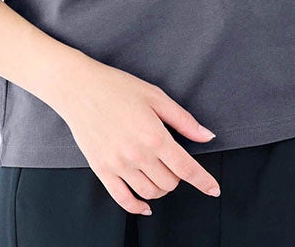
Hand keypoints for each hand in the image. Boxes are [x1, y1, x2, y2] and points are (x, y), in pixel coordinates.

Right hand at [56, 56, 220, 216]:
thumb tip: (207, 136)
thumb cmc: (118, 88)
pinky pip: (124, 200)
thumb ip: (184, 120)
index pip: (186, 168)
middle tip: (174, 161)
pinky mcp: (102, 171)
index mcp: (155, 136)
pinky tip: (145, 204)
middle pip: (170, 183)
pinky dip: (138, 206)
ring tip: (160, 173)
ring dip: (162, 188)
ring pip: (151, 193)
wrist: (80, 89)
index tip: (214, 189)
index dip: (204, 181)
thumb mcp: (156, 96)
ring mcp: (118, 166)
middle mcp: (138, 155)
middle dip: (179, 176)